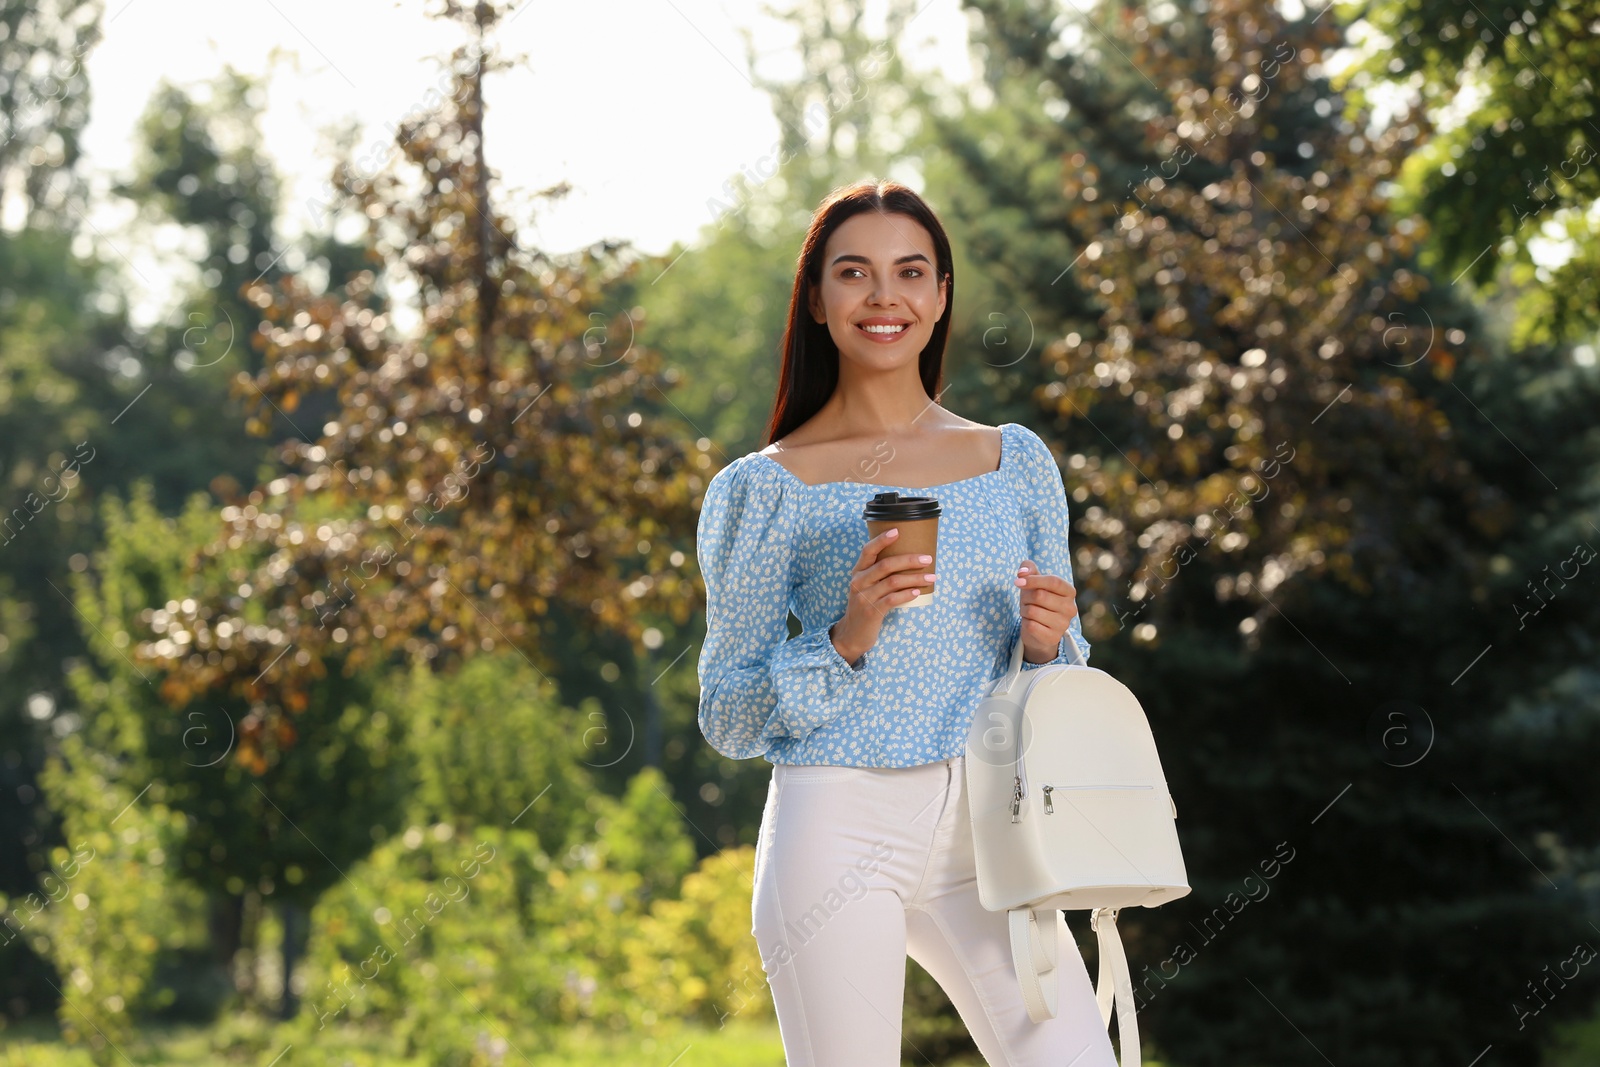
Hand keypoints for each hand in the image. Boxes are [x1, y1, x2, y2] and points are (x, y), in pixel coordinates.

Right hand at [830, 527, 937, 662]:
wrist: (852, 634)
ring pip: (893, 582)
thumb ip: (879, 573)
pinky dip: (906, 594)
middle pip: (885, 565)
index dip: (882, 540)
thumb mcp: (866, 586)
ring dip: (915, 578)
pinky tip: (917, 592)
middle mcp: (859, 582)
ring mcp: (864, 597)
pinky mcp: (872, 611)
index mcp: (858, 572)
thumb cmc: (865, 606)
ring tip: (931, 577)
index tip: (897, 530)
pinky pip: (892, 599)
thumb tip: (908, 560)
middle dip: (909, 560)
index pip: (868, 550)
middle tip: (927, 558)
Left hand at [1016, 560, 1077, 663]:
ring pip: (1033, 611)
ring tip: (1029, 613)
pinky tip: (1031, 624)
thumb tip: (1022, 572)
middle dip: (1026, 597)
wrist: (1038, 630)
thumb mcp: (1033, 582)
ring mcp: (1063, 624)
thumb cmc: (1036, 601)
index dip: (1034, 580)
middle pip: (1040, 595)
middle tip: (1026, 601)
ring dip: (1025, 611)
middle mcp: (1070, 608)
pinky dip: (1025, 623)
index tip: (1018, 581)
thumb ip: (1028, 569)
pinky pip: (1031, 626)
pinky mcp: (1053, 638)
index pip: (1054, 581)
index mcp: (1069, 592)